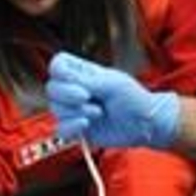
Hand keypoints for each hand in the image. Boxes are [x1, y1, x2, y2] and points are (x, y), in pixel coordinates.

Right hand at [46, 51, 181, 148]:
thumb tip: (62, 80)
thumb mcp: (112, 83)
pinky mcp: (76, 129)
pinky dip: (72, 127)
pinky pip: (60, 129)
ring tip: (98, 112)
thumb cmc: (133, 98)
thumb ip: (85, 81)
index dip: (59, 71)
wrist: (144, 125)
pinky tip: (87, 125)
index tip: (75, 79)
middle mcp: (74, 91)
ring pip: (55, 109)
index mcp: (83, 73)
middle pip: (51, 88)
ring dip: (76, 111)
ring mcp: (74, 111)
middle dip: (67, 94)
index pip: (57, 65)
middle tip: (88, 97)